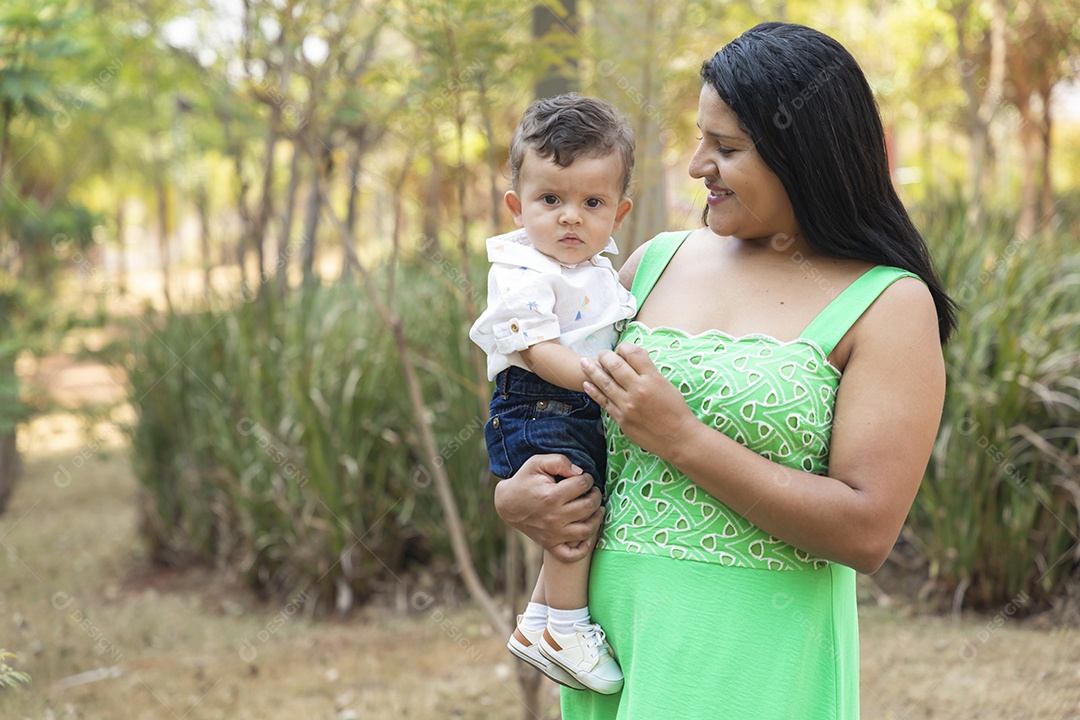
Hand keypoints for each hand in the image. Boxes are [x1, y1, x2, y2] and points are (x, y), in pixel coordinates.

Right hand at [493, 454, 603, 561]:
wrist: (507, 504)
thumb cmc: (524, 481)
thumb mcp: (537, 463)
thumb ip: (559, 462)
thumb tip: (579, 472)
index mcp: (551, 496)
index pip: (582, 485)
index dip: (588, 479)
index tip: (586, 478)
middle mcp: (554, 517)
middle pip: (589, 507)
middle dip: (596, 495)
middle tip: (593, 491)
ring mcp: (553, 534)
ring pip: (587, 531)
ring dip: (597, 518)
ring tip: (597, 509)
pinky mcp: (551, 545)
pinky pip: (573, 554)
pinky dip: (584, 547)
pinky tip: (587, 534)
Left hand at [581, 343, 697, 457]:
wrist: (678, 438)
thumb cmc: (676, 411)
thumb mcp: (667, 385)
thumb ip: (649, 372)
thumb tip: (631, 360)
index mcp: (653, 378)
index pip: (633, 353)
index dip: (624, 347)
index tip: (621, 349)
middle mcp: (639, 390)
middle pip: (615, 365)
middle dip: (605, 356)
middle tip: (601, 354)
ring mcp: (628, 406)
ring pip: (605, 383)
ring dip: (592, 371)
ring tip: (584, 362)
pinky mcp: (622, 419)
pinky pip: (604, 402)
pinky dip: (594, 391)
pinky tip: (586, 384)